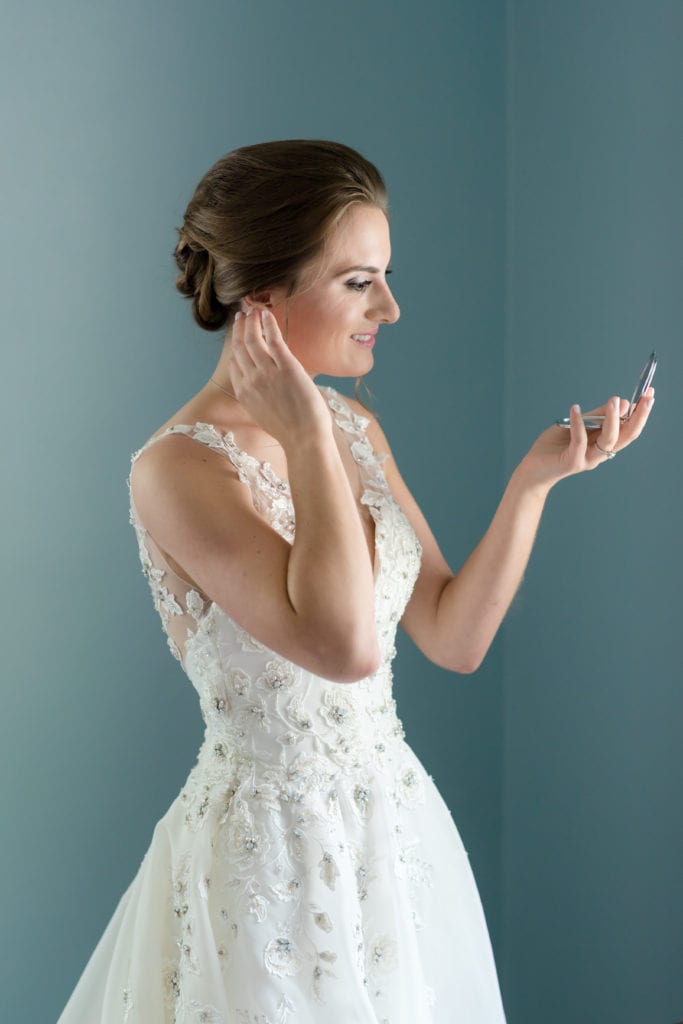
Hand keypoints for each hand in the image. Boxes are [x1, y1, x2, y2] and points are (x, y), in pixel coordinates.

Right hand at [227, 308, 330, 447]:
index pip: (234, 363)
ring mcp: (267, 372)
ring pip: (253, 340)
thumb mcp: (264, 415)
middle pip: (240, 347)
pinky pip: (273, 340)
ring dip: (251, 322)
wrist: (304, 439)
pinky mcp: (286, 367)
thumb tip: (265, 390)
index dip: (235, 346)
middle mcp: (251, 380)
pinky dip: (268, 325)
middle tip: (242, 316)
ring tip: (252, 311)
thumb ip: (259, 399)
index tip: (238, 335)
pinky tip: (266, 314)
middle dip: (239, 329)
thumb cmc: (290, 431)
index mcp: (244, 394)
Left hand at [516, 388, 654, 490]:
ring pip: (608, 440)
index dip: (641, 412)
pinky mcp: (572, 462)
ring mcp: (587, 458)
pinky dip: (578, 423)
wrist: (532, 469)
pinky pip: (579, 441)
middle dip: (639, 416)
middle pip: (627, 436)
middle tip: (647, 396)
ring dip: (612, 419)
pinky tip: (575, 408)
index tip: (650, 393)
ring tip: (614, 400)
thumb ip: (595, 416)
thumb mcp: (575, 425)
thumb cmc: (553, 446)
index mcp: (603, 444)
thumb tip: (620, 402)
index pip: (629, 428)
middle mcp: (600, 453)